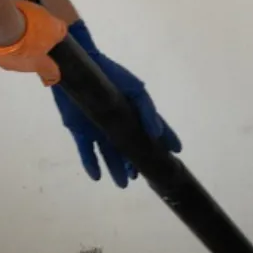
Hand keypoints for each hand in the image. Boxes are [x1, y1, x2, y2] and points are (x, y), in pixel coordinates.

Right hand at [0, 0, 67, 84]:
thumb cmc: (28, 28)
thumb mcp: (52, 26)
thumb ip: (57, 31)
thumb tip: (58, 33)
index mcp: (37, 64)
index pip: (50, 75)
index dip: (53, 73)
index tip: (55, 70)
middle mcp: (17, 67)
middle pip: (27, 61)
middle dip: (30, 49)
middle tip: (31, 32)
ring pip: (9, 54)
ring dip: (12, 42)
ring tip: (12, 23)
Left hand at [53, 21, 181, 187]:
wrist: (78, 69)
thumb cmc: (110, 75)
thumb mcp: (135, 89)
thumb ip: (147, 110)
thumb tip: (157, 133)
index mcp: (131, 113)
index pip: (151, 131)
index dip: (164, 143)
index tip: (174, 155)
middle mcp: (116, 123)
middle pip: (128, 148)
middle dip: (135, 163)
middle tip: (139, 176)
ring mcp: (97, 127)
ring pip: (108, 153)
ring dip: (116, 168)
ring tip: (123, 183)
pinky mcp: (79, 130)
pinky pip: (86, 150)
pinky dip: (91, 163)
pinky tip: (97, 175)